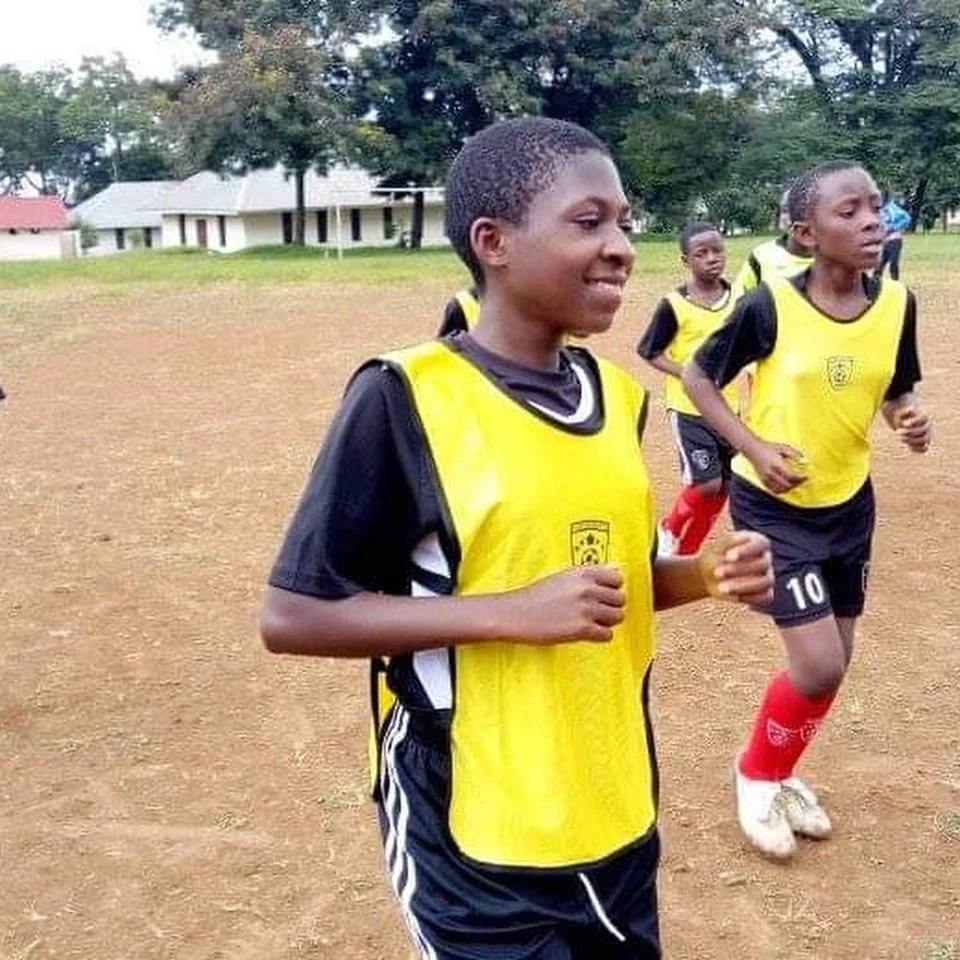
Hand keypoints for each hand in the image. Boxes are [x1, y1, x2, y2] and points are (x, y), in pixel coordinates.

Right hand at [502, 565, 624, 644]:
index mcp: (583, 572)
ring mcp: (586, 608)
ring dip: (607, 622)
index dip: (612, 588)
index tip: (603, 594)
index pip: (617, 578)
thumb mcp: (563, 577)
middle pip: (620, 599)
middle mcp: (587, 588)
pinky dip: (599, 636)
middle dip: (611, 606)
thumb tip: (615, 569)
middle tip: (595, 611)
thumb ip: (590, 575)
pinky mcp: (582, 628)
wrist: (515, 614)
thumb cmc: (536, 596)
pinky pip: (607, 635)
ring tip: (590, 622)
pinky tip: (585, 632)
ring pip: (617, 617)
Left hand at [698, 531, 772, 604]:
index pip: (760, 544)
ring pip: (765, 581)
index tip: (728, 557)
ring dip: (743, 586)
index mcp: (757, 542)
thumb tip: (734, 544)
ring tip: (721, 588)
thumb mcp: (715, 547)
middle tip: (716, 573)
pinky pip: (765, 596)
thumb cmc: (714, 555)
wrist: (709, 574)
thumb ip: (725, 544)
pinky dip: (751, 597)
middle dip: (739, 569)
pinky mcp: (765, 592)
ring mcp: (767, 576)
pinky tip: (734, 597)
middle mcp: (765, 558)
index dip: (746, 551)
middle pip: (762, 564)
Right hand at [746, 440, 806, 493]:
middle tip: (803, 480)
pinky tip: (786, 486)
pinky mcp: (763, 481)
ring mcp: (766, 478)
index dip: (801, 478)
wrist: (753, 449)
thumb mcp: (783, 447)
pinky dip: (782, 490)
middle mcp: (771, 473)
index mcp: (776, 464)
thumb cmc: (769, 447)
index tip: (807, 476)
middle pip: (787, 484)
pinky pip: (774, 490)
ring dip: (790, 488)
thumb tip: (805, 460)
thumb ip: (795, 454)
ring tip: (795, 483)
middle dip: (797, 484)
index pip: (791, 476)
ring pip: (781, 489)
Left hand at [893, 404, 930, 452]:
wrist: (902, 419)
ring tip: (900, 438)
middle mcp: (926, 425)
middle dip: (910, 432)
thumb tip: (911, 409)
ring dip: (912, 441)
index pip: (922, 419)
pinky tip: (909, 447)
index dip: (914, 422)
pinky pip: (923, 448)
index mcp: (923, 416)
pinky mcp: (921, 442)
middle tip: (898, 431)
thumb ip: (904, 411)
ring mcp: (926, 434)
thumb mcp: (899, 411)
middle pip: (923, 430)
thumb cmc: (900, 414)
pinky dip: (917, 448)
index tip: (904, 424)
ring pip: (925, 440)